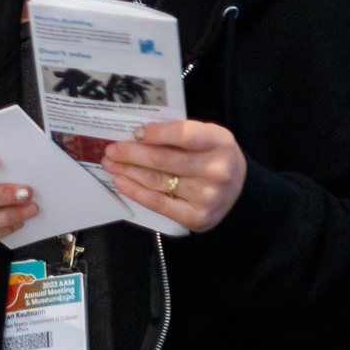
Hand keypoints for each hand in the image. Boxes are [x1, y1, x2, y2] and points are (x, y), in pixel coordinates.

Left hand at [104, 119, 245, 231]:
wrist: (240, 192)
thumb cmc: (214, 157)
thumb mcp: (207, 137)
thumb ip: (180, 133)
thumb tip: (137, 134)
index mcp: (220, 142)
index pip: (182, 134)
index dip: (156, 133)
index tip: (135, 132)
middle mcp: (216, 170)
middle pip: (163, 159)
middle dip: (130, 153)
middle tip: (110, 149)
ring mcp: (207, 196)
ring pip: (157, 180)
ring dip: (127, 171)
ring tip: (109, 163)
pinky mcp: (197, 217)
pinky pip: (158, 203)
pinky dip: (135, 191)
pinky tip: (120, 181)